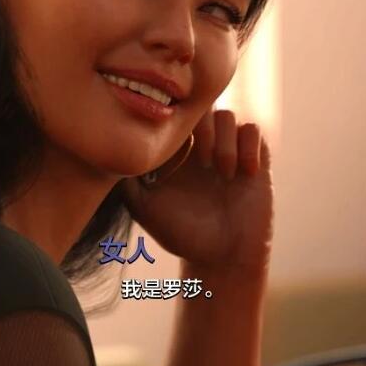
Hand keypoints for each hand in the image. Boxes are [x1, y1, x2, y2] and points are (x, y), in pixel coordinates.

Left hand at [122, 108, 272, 272]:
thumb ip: (127, 181)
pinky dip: (249, 147)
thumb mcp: (145, 209)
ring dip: (226, 142)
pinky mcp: (256, 160)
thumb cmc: (183, 236)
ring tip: (222, 172)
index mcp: (178, 153)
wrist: (223, 258)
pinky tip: (243, 173)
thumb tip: (109, 153)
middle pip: (203, 107)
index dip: (177, 124)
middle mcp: (204, 147)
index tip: (176, 155)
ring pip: (229, 116)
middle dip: (203, 129)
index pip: (176, 115)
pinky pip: (254, 130)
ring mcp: (231, 152)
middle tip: (202, 161)